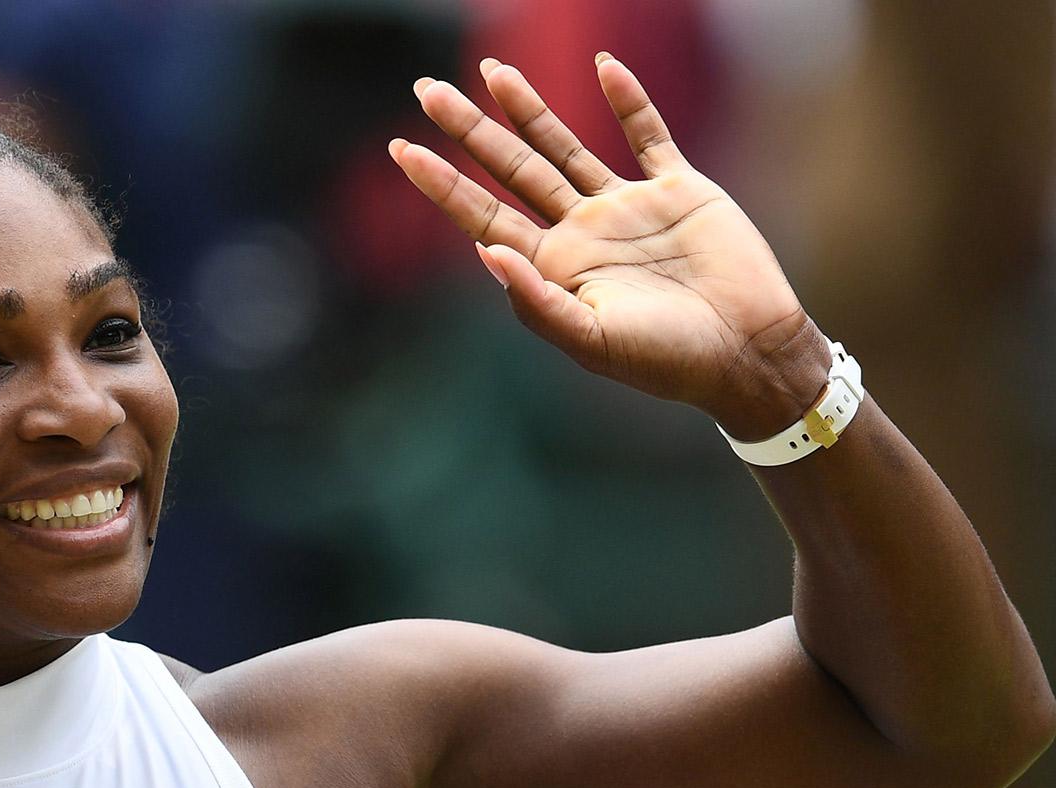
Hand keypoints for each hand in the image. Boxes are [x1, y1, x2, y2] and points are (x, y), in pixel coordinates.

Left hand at [391, 53, 832, 440]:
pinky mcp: (678, 191)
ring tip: (492, 71)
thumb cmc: (666, 361)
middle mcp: (580, 232)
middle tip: (427, 91)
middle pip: (512, 169)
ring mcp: (626, 208)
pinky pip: (649, 135)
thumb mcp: (590, 340)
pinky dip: (629, 101)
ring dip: (529, 109)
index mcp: (553, 268)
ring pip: (565, 146)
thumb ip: (535, 300)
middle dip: (469, 130)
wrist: (746, 353)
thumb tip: (481, 251)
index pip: (483, 214)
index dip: (442, 183)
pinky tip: (604, 67)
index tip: (401, 150)